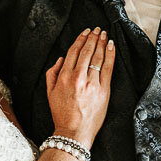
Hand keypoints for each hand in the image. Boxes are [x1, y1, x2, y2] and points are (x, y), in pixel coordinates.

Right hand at [45, 28, 115, 147]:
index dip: (81, 39)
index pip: (74, 51)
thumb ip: (52, 73)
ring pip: (98, 57)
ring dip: (101, 42)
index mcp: (64, 76)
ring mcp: (91, 83)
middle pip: (87, 51)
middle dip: (93, 37)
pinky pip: (108, 68)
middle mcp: (77, 77)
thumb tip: (60, 59)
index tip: (86, 32)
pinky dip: (110, 55)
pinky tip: (111, 46)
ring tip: (104, 34)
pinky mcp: (103, 90)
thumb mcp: (50, 92)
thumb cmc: (62, 113)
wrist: (74, 132)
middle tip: (97, 29)